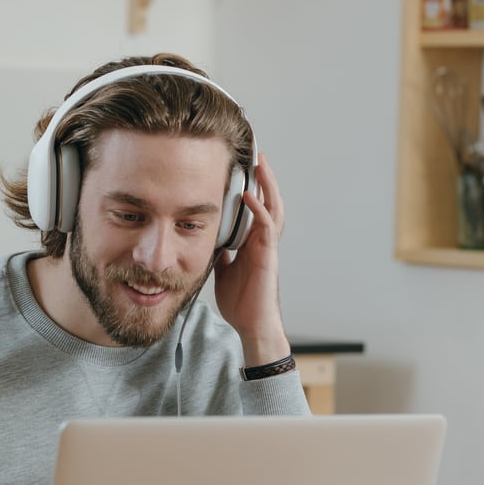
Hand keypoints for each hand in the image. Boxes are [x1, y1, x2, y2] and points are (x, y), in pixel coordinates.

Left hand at [213, 152, 290, 367]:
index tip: (246, 170)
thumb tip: (210, 240)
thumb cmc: (241, 303)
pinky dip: (259, 210)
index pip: (256, 209)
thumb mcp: (223, 271)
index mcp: (253, 244)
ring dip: (268, 187)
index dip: (254, 189)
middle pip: (269, 202)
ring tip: (260, 166)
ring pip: (273, 209)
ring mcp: (268, 248)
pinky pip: (266, 228)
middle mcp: (263, 242)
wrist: (251, 326)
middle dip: (265, 180)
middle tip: (258, 157)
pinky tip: (249, 196)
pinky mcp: (268, 257)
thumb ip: (221, 253)